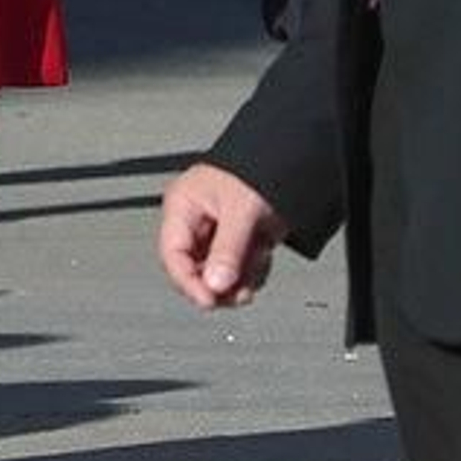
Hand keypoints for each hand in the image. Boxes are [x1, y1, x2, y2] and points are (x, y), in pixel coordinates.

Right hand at [159, 162, 288, 309]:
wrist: (288, 160)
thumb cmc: (255, 170)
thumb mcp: (240, 210)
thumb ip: (227, 249)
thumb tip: (216, 285)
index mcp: (182, 206)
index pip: (173, 254)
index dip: (187, 281)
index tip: (209, 300)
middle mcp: (196, 223)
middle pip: (194, 270)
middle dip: (219, 284)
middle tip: (239, 292)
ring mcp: (217, 235)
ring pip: (217, 277)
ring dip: (239, 280)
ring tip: (256, 265)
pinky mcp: (237, 244)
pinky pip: (237, 273)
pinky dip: (252, 274)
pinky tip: (261, 258)